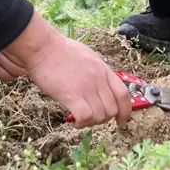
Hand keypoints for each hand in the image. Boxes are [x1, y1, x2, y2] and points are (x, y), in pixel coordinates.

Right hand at [5, 13, 131, 127]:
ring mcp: (86, 87)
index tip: (121, 121)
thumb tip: (98, 85)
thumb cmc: (60, 50)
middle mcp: (98, 79)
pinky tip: (74, 121)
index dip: (125, 111)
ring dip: (92, 122)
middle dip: (104, 119)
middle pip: (113, 109)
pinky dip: (82, 123)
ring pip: (100, 115)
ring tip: (81, 120)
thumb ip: (96, 71)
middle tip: (91, 118)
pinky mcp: (72, 95)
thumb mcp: (87, 57)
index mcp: (103, 69)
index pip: (123, 93)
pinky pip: (86, 116)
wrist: (44, 47)